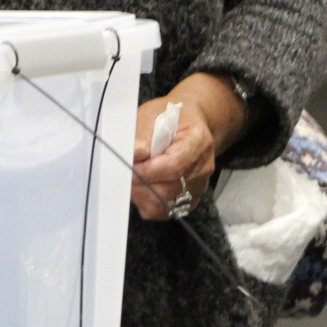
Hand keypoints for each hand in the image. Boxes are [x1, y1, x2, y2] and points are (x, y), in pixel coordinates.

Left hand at [132, 97, 215, 219]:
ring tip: (130, 179)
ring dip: (141, 195)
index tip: (129, 165)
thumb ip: (143, 137)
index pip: (173, 166)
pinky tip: (140, 187)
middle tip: (123, 172)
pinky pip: (165, 211)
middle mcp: (203, 168)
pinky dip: (147, 203)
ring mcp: (198, 186)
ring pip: (165, 205)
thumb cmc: (171, 118)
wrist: (189, 124)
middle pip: (169, 189)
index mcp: (198, 142)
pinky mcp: (189, 200)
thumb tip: (131, 156)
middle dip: (140, 183)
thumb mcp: (154, 115)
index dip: (147, 170)